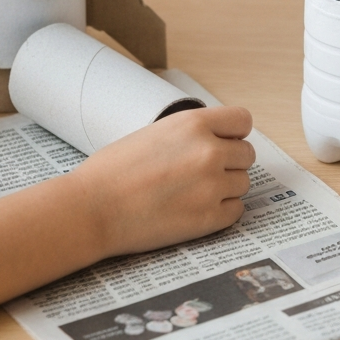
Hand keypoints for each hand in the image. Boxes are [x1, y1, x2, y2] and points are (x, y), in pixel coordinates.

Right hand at [78, 105, 254, 255]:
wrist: (93, 208)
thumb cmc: (114, 170)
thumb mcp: (157, 132)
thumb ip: (192, 134)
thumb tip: (220, 140)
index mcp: (194, 124)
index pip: (243, 120)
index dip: (234, 134)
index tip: (224, 143)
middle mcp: (209, 151)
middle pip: (247, 155)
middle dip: (230, 163)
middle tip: (203, 174)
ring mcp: (212, 186)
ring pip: (243, 184)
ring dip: (225, 189)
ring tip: (192, 193)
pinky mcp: (209, 218)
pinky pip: (236, 211)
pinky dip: (221, 212)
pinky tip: (195, 210)